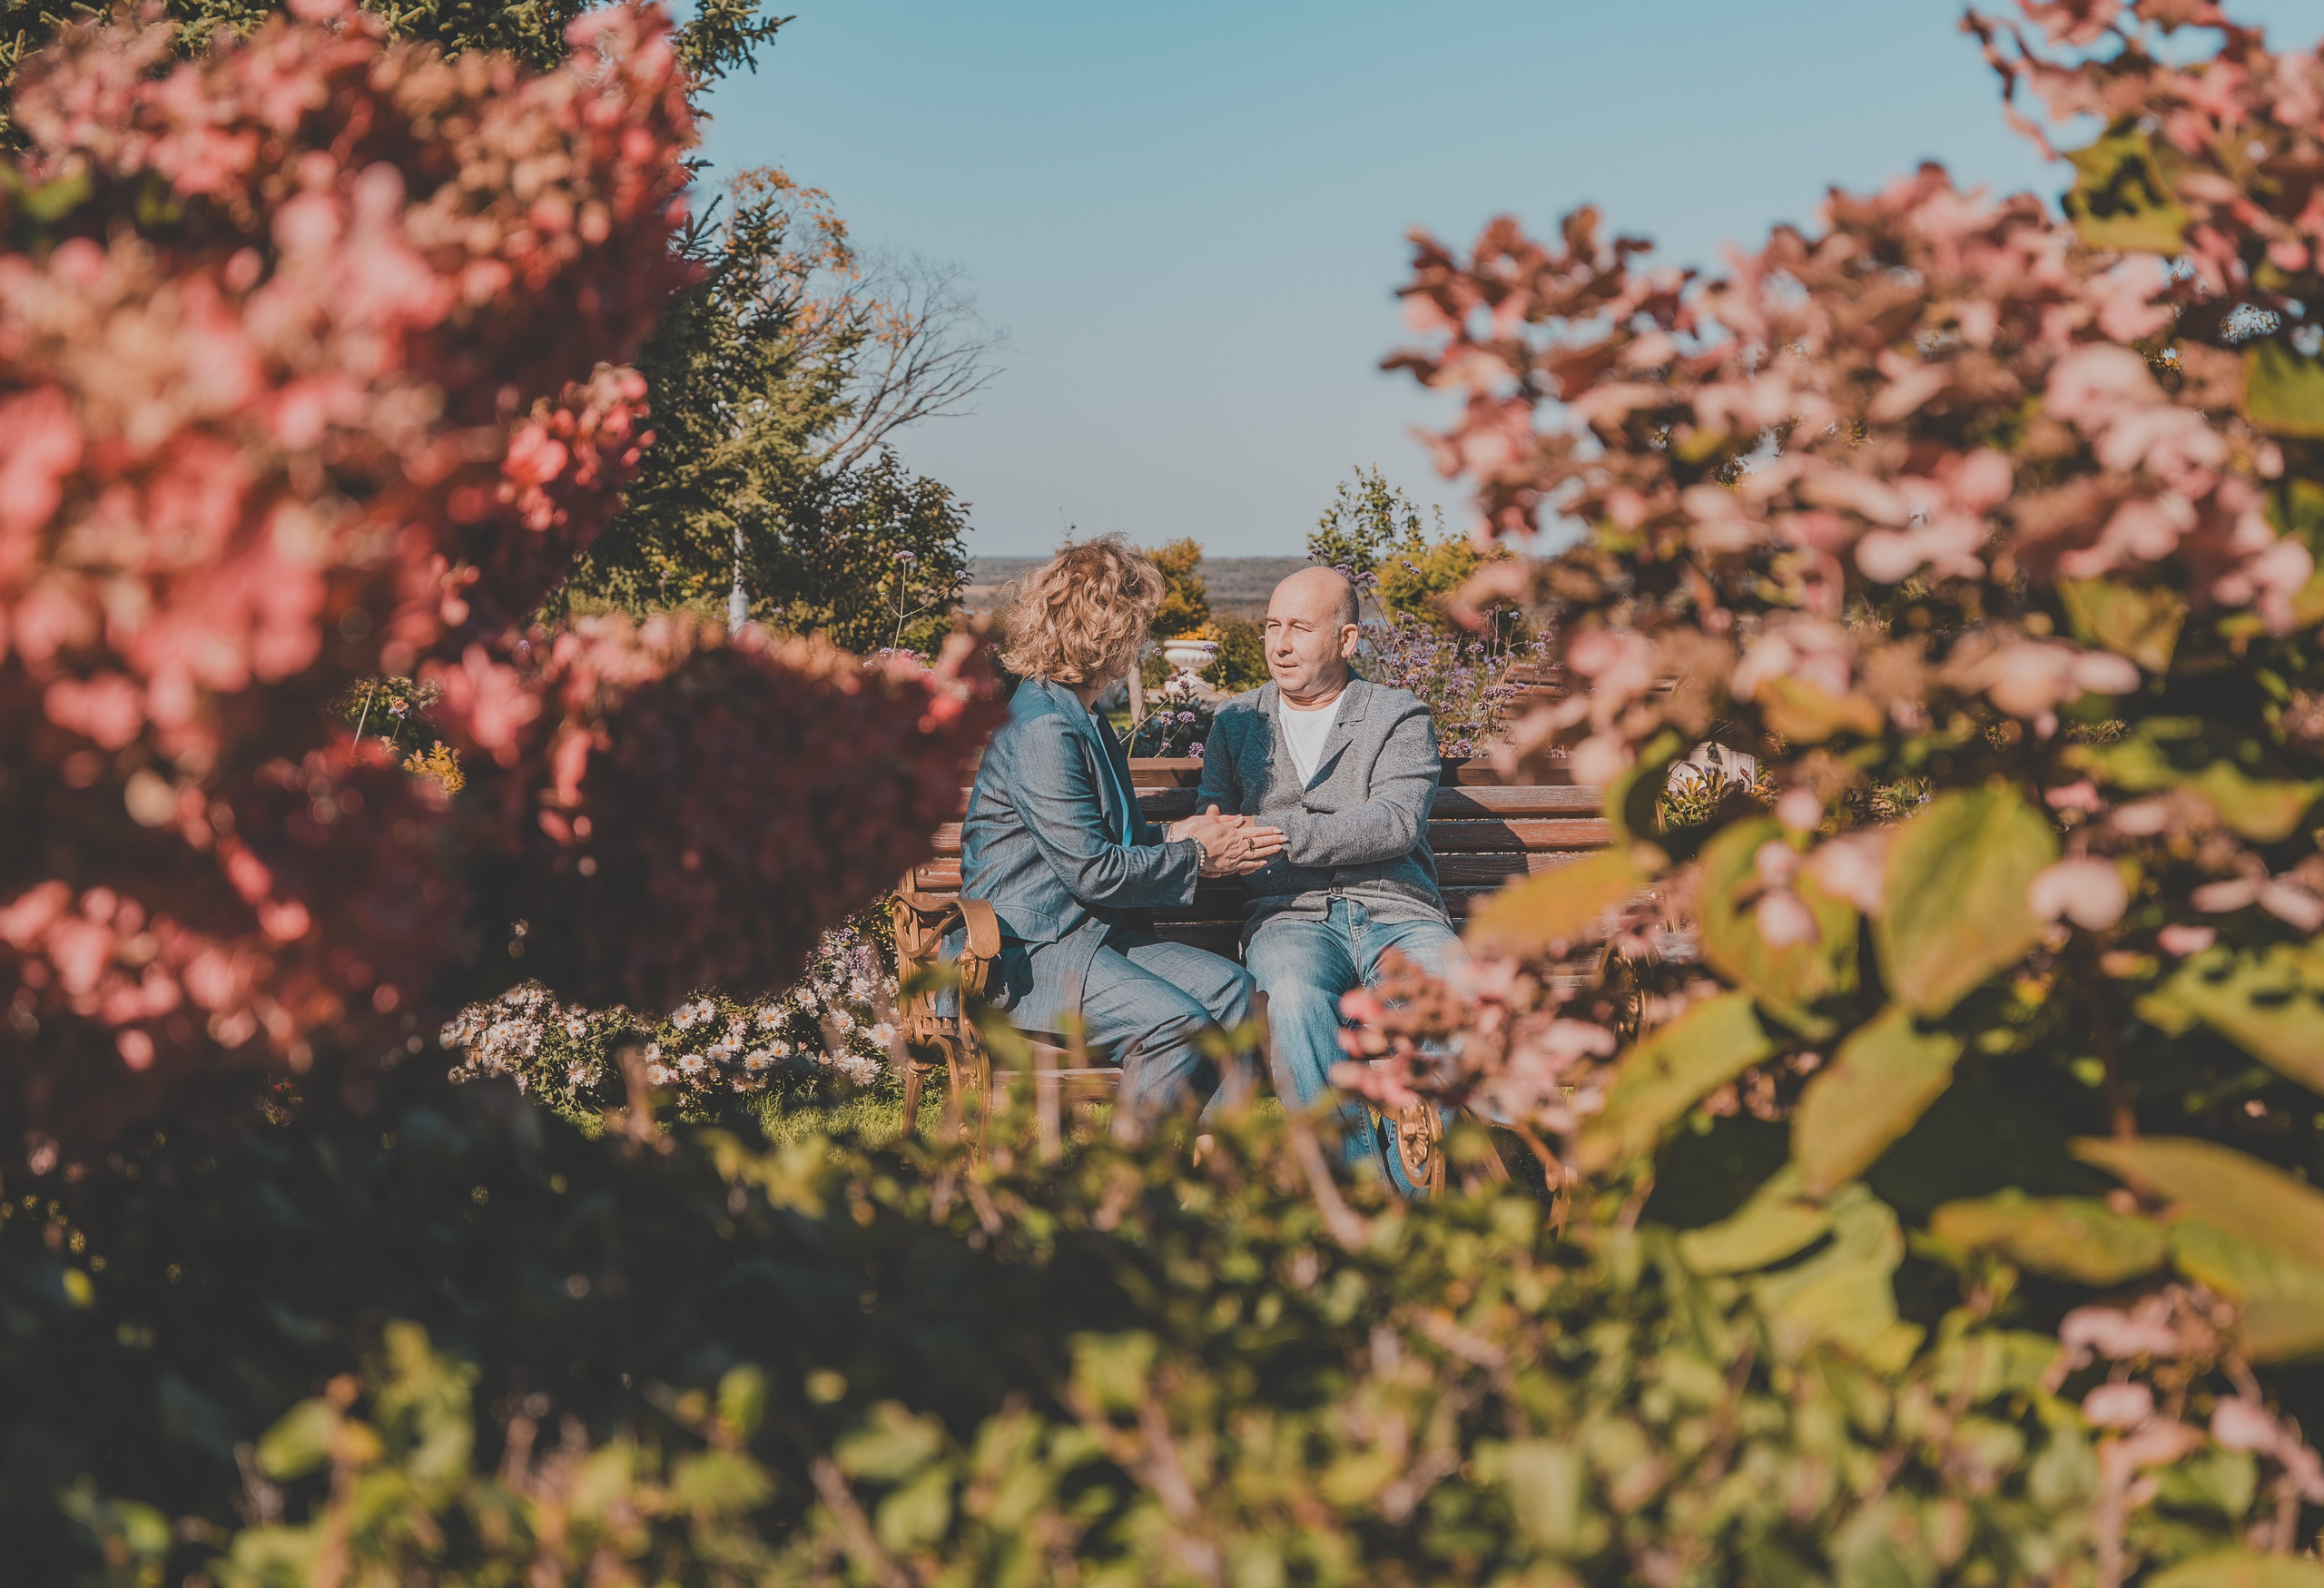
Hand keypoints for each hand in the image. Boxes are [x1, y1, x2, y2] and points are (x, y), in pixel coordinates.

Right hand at [1171, 804, 1285, 876]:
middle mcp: (1238, 845)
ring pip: (1257, 853)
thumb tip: (1239, 818)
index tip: (1278, 830)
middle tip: (1284, 838)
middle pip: (1259, 842)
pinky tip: (1264, 863)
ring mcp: (1236, 856)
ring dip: (1269, 850)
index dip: (1267, 830)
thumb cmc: (1202, 837)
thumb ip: (1229, 822)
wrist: (1195, 852)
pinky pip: (1247, 865)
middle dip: (1273, 840)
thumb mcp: (1215, 825)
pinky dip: (1257, 864)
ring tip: (1279, 848)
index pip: (1255, 831)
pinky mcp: (1232, 866)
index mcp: (1235, 833)